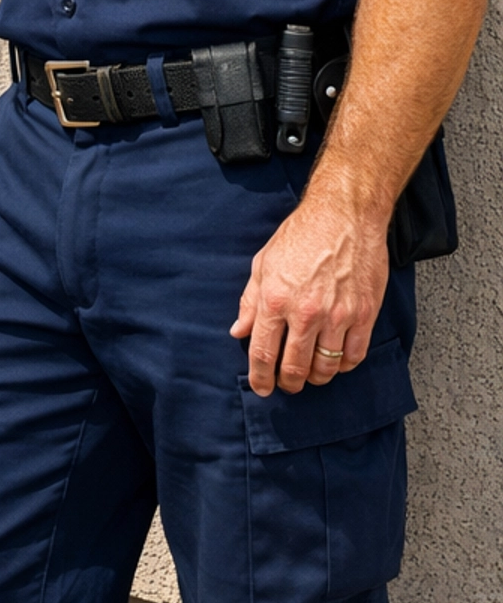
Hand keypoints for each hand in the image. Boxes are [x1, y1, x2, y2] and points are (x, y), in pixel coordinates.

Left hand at [229, 186, 389, 395]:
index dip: (260, 377)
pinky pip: (354, 356)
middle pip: (295, 367)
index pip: (263, 353)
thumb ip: (250, 301)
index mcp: (275, 300)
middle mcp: (306, 312)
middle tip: (287, 384)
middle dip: (288, 383)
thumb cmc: (302, 234)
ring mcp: (338, 316)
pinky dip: (343, 366)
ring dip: (316, 378)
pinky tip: (336, 361)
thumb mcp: (264, 263)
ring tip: (311, 375)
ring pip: (325, 368)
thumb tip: (239, 331)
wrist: (345, 215)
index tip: (262, 387)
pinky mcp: (364, 314)